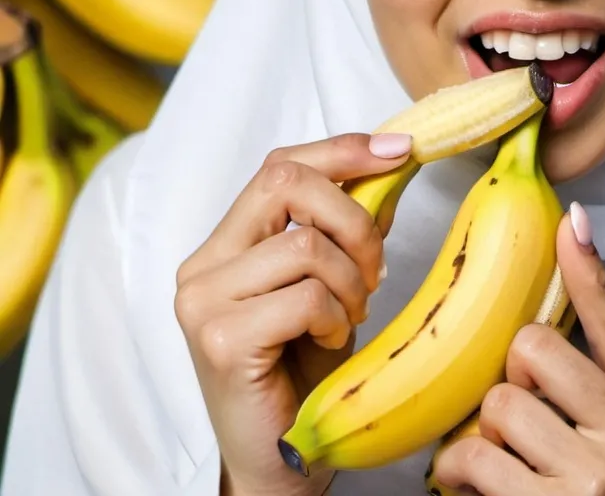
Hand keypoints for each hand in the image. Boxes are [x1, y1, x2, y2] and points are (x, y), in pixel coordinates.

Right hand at [173, 132, 410, 495]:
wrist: (281, 457)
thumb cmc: (306, 368)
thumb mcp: (333, 282)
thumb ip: (348, 226)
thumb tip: (393, 160)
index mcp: (226, 243)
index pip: (280, 165)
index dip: (342, 150)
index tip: (399, 150)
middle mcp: (203, 265)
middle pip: (287, 183)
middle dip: (354, 217)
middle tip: (374, 268)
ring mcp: (204, 302)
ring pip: (306, 246)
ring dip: (351, 281)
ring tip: (349, 316)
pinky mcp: (221, 340)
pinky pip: (306, 297)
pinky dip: (336, 318)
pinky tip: (330, 341)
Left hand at [430, 202, 604, 494]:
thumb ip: (591, 363)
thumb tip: (574, 240)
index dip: (585, 267)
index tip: (567, 220)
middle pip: (531, 349)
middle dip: (509, 384)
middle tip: (520, 428)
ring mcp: (598, 478)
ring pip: (496, 403)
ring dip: (482, 438)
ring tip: (504, 471)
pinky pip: (471, 456)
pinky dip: (459, 477)